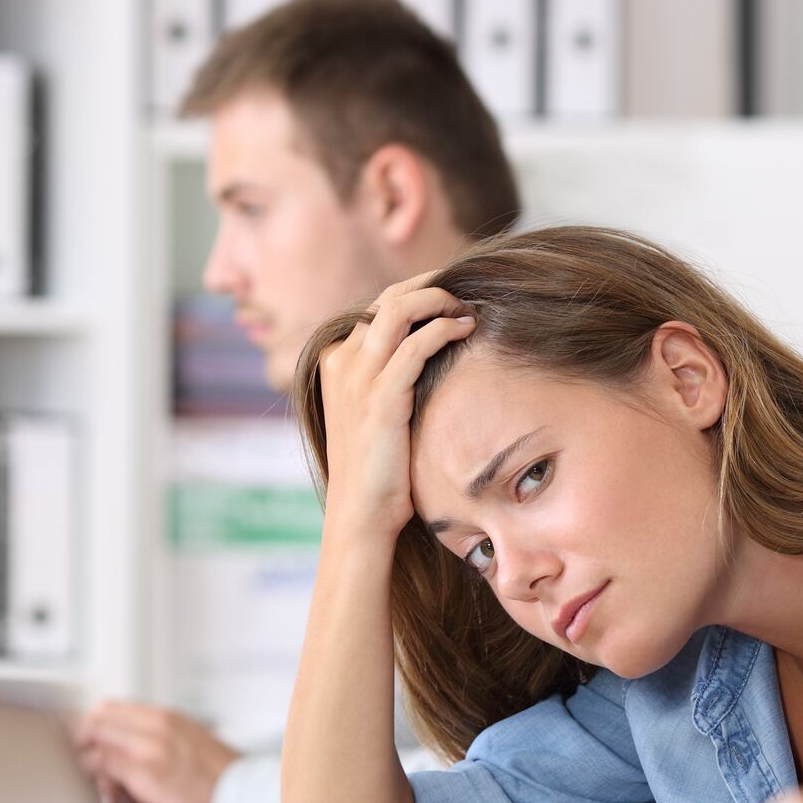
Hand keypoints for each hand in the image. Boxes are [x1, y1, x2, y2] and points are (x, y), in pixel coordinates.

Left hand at [74, 702, 239, 802]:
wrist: (247, 799)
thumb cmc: (224, 783)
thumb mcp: (192, 748)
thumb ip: (158, 744)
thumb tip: (126, 760)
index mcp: (168, 718)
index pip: (108, 709)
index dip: (91, 729)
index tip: (86, 747)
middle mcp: (156, 725)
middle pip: (95, 723)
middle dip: (83, 747)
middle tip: (85, 769)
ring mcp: (148, 745)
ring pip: (95, 745)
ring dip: (90, 769)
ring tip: (104, 791)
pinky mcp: (144, 771)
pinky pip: (103, 770)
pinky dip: (101, 786)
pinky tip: (113, 801)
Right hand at [312, 272, 475, 543]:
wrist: (361, 514)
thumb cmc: (377, 470)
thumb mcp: (375, 415)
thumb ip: (389, 380)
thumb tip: (427, 356)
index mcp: (336, 361)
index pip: (378, 308)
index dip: (416, 295)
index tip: (449, 297)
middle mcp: (342, 363)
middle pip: (388, 299)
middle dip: (429, 288)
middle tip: (464, 293)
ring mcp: (358, 379)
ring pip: (398, 310)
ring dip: (438, 301)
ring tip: (467, 308)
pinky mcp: (381, 399)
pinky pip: (415, 346)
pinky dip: (442, 329)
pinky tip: (464, 329)